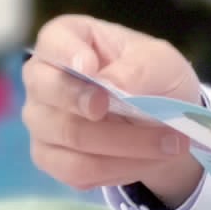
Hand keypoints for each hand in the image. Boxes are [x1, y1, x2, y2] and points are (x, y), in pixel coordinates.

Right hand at [23, 15, 207, 203]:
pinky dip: (119, 168)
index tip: (90, 68)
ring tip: (169, 144)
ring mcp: (41, 121)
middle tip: (136, 112)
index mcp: (67, 40)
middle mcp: (42, 79)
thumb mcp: (160, 63)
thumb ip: (136, 69)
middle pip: (49, 90)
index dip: (67, 53)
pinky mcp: (49, 158)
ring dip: (126, 144)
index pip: (53, 40)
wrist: (164, 124)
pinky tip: (147, 161)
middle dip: (91, 104)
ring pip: (71, 135)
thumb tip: (110, 85)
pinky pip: (76, 169)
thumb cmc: (155, 78)